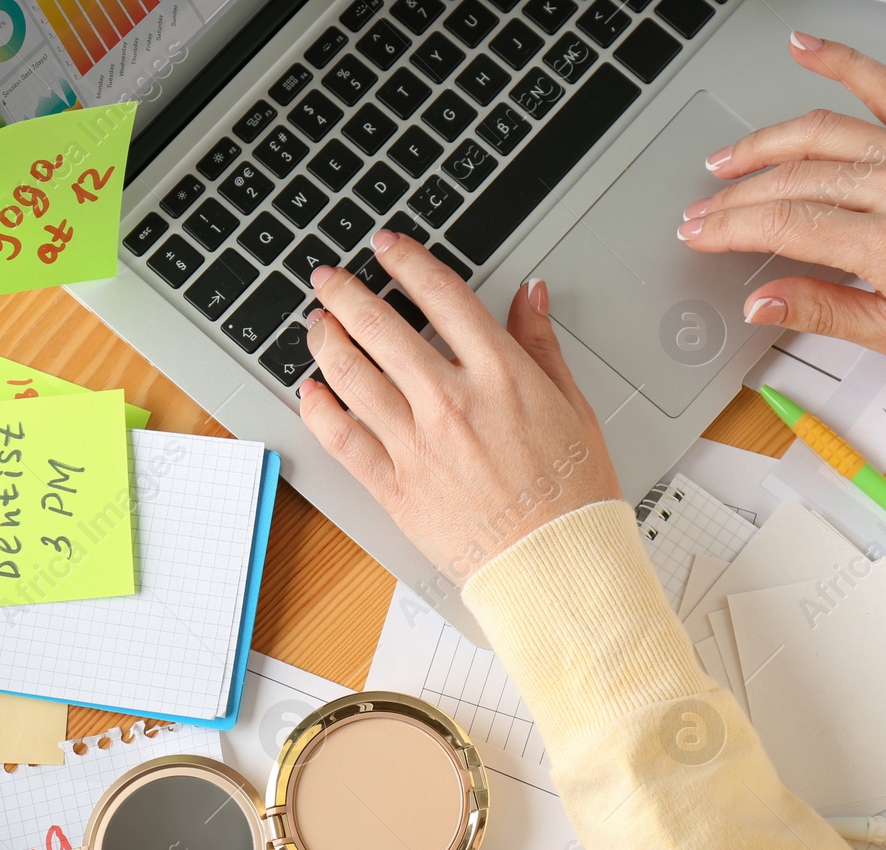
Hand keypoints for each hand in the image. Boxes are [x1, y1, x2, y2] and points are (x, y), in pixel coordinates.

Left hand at [297, 233, 621, 584]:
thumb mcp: (573, 406)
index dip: (406, 261)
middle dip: (346, 293)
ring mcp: (417, 444)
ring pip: (351, 374)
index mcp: (500, 374)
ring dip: (325, 340)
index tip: (386, 248)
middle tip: (328, 279)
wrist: (557, 565)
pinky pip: (341, 437)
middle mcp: (451, 401)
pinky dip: (318, 407)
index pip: (441, 295)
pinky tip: (311, 391)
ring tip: (316, 324)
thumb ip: (542, 345)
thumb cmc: (574, 494)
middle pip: (380, 326)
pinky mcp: (394, 486)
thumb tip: (530, 294)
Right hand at [678, 32, 885, 361]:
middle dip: (735, 196)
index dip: (731, 227)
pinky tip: (802, 46)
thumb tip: (760, 302)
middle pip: (792, 178)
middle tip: (700, 210)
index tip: (698, 233)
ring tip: (725, 160)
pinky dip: (839, 58)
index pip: (785, 223)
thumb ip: (821, 311)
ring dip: (763, 143)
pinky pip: (881, 83)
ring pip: (819, 131)